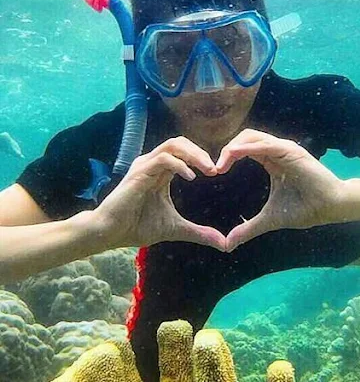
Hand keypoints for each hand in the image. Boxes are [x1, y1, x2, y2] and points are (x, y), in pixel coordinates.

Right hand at [94, 137, 225, 250]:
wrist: (108, 234)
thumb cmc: (136, 227)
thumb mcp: (175, 229)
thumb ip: (199, 232)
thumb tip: (223, 244)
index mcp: (161, 171)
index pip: (184, 152)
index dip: (202, 158)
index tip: (217, 172)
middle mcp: (153, 164)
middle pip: (181, 143)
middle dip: (200, 152)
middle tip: (216, 169)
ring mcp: (145, 166)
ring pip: (173, 145)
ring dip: (194, 154)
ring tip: (208, 169)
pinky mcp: (139, 172)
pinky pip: (163, 159)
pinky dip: (179, 165)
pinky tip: (191, 177)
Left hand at [216, 129, 344, 250]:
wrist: (330, 207)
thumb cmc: (306, 209)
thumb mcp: (269, 220)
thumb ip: (248, 229)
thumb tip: (227, 245)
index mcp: (272, 160)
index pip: (244, 148)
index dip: (228, 156)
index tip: (215, 173)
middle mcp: (277, 150)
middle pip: (245, 138)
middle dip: (226, 149)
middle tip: (214, 168)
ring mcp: (284, 149)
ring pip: (252, 137)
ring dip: (233, 147)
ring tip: (221, 164)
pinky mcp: (291, 151)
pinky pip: (265, 145)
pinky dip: (247, 148)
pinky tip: (234, 156)